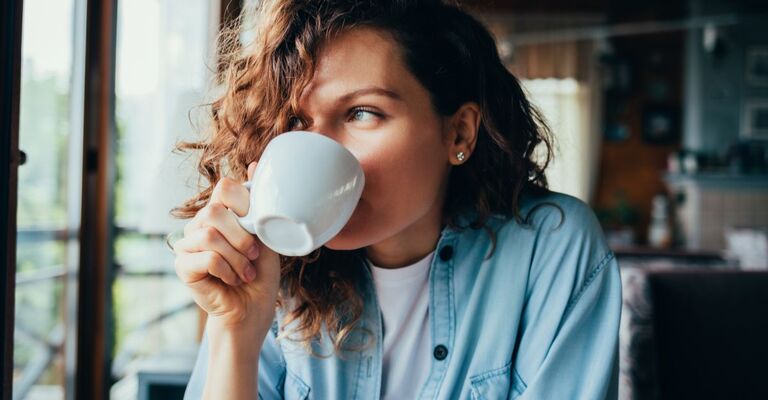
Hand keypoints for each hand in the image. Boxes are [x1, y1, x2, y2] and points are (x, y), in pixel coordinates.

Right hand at [173, 162, 280, 330]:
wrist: (253, 309)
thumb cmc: (261, 273)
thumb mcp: (267, 234)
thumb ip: (259, 204)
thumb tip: (254, 164)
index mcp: (220, 213)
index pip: (224, 188)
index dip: (245, 204)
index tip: (257, 228)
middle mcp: (200, 224)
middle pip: (215, 210)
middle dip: (242, 236)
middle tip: (254, 255)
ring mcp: (187, 244)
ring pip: (210, 235)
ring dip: (237, 257)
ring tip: (245, 272)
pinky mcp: (183, 266)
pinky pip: (205, 257)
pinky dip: (227, 270)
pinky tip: (233, 280)